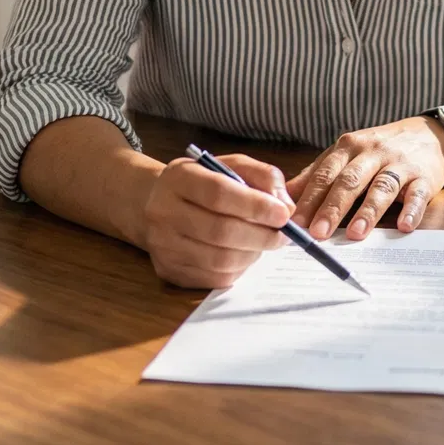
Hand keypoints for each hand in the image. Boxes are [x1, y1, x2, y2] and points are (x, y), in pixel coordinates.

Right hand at [141, 154, 291, 288]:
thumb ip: (262, 177)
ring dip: (253, 254)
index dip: (256, 206)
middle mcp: (163, 211)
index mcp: (179, 177)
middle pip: (220, 231)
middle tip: (284, 235)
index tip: (283, 214)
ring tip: (264, 243)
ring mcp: (163, 245)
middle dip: (261, 236)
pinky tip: (244, 254)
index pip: (219, 193)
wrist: (156, 204)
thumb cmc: (203, 183)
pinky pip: (214, 279)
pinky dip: (239, 269)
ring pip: (219, 260)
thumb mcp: (231, 165)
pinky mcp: (169, 271)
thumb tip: (286, 207)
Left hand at [290, 117, 443, 240]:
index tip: (294, 223)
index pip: (325, 174)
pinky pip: (417, 193)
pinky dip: (411, 209)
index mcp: (348, 147)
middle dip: (333, 207)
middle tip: (318, 233)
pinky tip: (404, 226)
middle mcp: (373, 152)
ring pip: (382, 186)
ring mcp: (400, 163)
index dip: (309, 199)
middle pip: (350, 180)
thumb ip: (316, 176)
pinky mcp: (424, 176)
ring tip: (356, 233)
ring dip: (368, 210)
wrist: (428, 135)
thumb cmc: (378, 151)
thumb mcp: (345, 156)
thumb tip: (281, 199)